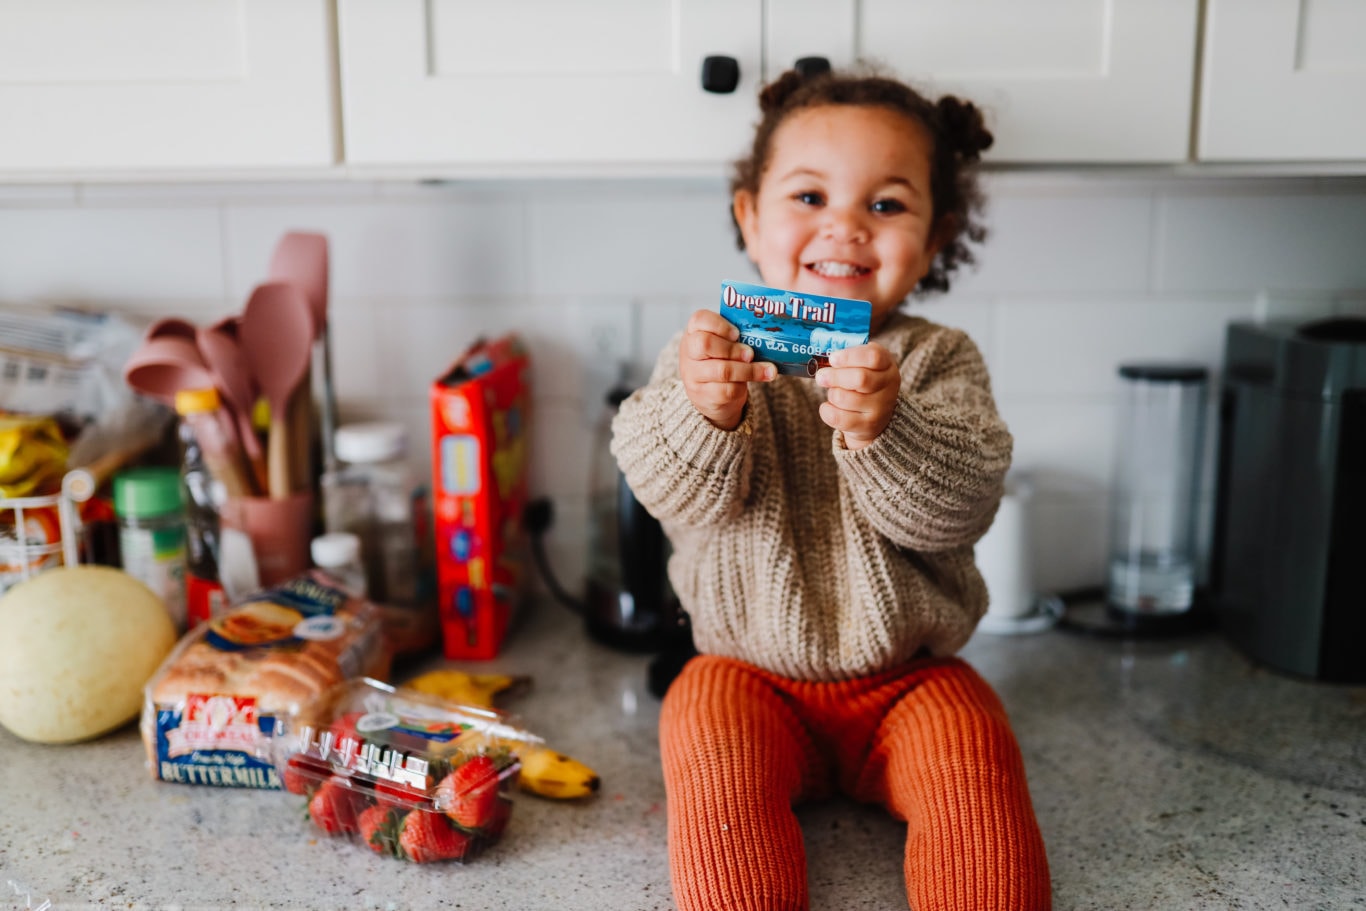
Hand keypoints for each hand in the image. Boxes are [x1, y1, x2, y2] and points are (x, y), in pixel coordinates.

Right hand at [679, 309, 774, 429]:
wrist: (708, 392)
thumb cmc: (719, 358)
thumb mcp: (722, 342)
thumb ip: (736, 337)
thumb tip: (765, 336)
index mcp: (693, 331)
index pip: (700, 320)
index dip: (721, 325)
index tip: (737, 333)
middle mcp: (688, 352)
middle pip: (705, 344)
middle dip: (733, 348)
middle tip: (750, 353)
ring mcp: (693, 375)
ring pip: (722, 371)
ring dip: (749, 370)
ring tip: (768, 369)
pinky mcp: (703, 396)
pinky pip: (727, 390)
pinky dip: (746, 385)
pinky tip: (759, 380)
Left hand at [815, 344, 899, 449]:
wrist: (873, 415)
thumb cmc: (862, 383)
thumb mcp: (862, 364)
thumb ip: (847, 357)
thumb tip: (821, 353)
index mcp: (887, 364)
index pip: (873, 357)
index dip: (849, 356)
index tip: (832, 359)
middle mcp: (889, 385)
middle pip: (860, 378)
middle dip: (834, 376)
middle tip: (821, 376)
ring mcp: (881, 408)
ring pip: (844, 398)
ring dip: (832, 394)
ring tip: (834, 392)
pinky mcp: (868, 426)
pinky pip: (837, 417)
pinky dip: (826, 410)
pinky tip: (830, 407)